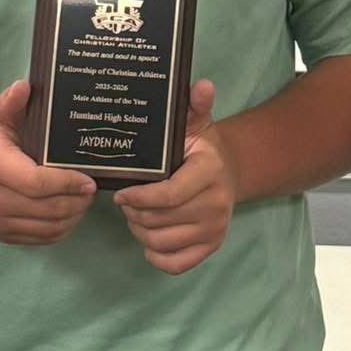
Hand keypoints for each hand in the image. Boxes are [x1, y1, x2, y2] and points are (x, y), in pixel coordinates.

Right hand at [0, 80, 97, 245]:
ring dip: (72, 217)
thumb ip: (12, 102)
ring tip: (83, 200)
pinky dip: (59, 230)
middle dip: (77, 201)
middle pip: (47, 209)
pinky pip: (39, 240)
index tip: (89, 179)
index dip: (68, 183)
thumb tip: (24, 86)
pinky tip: (69, 214)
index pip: (36, 182)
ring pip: (47, 228)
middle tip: (92, 189)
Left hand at [114, 80, 235, 274]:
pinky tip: (149, 236)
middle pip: (159, 220)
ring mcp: (215, 229)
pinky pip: (173, 264)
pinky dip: (155, 254)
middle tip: (126, 200)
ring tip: (136, 214)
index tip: (121, 192)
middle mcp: (216, 204)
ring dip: (140, 230)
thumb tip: (202, 86)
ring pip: (160, 242)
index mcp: (209, 171)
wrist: (229, 172)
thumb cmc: (201, 148)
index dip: (138, 197)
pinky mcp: (210, 247)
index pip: (169, 195)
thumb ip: (195, 105)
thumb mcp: (197, 123)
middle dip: (134, 212)